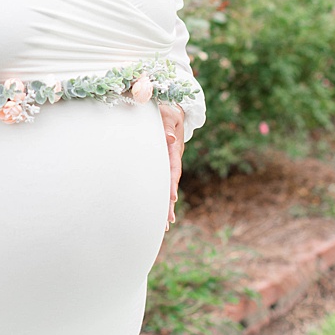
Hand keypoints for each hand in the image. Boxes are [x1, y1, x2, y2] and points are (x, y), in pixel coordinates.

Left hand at [159, 103, 185, 229]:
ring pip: (167, 185)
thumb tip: (170, 139)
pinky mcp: (163, 164)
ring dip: (166, 204)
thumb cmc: (166, 110)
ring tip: (165, 225)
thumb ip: (167, 125)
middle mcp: (173, 159)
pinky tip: (160, 211)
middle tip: (167, 220)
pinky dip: (161, 196)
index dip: (171, 182)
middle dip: (169, 202)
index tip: (171, 196)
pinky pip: (161, 181)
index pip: (173, 168)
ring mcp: (169, 163)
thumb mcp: (168, 114)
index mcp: (174, 148)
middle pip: (172, 183)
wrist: (172, 109)